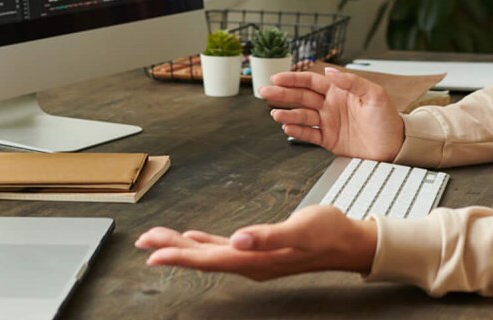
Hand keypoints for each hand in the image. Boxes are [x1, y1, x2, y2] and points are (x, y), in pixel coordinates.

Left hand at [135, 205, 377, 280]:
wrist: (349, 242)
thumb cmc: (329, 233)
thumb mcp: (302, 230)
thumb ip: (269, 236)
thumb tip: (239, 239)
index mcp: (257, 259)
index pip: (210, 259)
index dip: (180, 255)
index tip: (153, 253)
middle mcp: (251, 262)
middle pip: (203, 257)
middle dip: (172, 249)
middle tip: (143, 240)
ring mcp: (254, 258)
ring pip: (210, 253)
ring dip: (184, 247)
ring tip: (158, 239)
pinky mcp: (259, 250)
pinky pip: (223, 249)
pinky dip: (205, 244)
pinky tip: (194, 239)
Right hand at [257, 67, 404, 161]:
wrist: (395, 146)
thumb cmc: (388, 119)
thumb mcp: (375, 95)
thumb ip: (352, 82)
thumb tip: (329, 72)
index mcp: (340, 91)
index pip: (311, 82)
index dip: (294, 79)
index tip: (277, 78)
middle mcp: (331, 105)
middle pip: (301, 97)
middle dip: (282, 94)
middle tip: (264, 92)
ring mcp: (328, 123)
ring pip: (302, 116)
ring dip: (287, 114)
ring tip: (275, 114)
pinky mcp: (329, 140)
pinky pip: (309, 134)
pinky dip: (297, 131)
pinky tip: (287, 127)